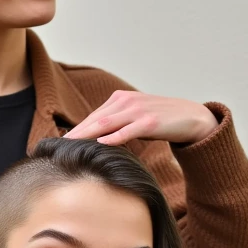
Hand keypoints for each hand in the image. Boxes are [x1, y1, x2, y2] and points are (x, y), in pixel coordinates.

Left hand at [64, 91, 217, 145]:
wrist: (192, 118)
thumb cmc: (162, 121)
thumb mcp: (135, 120)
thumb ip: (116, 125)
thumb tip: (97, 140)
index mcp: (120, 100)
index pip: (93, 117)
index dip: (75, 130)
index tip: (58, 143)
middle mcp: (126, 102)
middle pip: (95, 120)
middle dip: (75, 134)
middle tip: (55, 147)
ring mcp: (138, 111)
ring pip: (107, 123)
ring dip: (87, 135)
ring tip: (70, 146)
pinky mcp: (150, 122)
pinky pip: (129, 130)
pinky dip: (115, 137)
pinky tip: (101, 143)